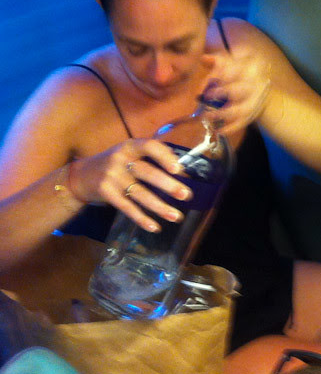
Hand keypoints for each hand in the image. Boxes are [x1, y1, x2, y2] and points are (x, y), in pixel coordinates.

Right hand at [70, 140, 190, 231]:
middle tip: (186, 195)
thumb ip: (150, 158)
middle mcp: (119, 160)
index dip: (165, 156)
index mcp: (130, 146)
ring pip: (139, 193)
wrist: (80, 176)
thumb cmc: (115, 164)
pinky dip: (141, 218)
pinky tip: (155, 227)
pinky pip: (127, 207)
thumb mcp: (129, 153)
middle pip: (147, 173)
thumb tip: (182, 171)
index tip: (179, 169)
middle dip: (168, 185)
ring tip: (176, 216)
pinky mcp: (106, 193)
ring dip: (160, 206)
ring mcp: (111, 177)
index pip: (149, 147)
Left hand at [200, 49, 271, 135]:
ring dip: (222, 114)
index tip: (212, 75)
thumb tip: (203, 57)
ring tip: (207, 115)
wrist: (265, 94)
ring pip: (239, 109)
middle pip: (238, 90)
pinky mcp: (252, 115)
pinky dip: (231, 128)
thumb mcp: (237, 64)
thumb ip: (220, 61)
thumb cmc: (245, 77)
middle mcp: (255, 86)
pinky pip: (242, 123)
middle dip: (222, 93)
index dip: (223, 72)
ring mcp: (254, 103)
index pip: (237, 69)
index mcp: (251, 69)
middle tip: (206, 96)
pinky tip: (220, 130)